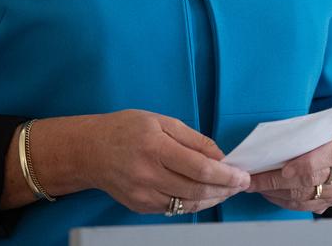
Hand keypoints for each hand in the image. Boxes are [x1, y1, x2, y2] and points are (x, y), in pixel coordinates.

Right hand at [83, 110, 250, 214]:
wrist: (89, 151)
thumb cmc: (125, 130)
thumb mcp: (160, 121)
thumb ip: (193, 139)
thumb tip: (219, 155)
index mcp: (155, 148)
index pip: (199, 169)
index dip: (226, 175)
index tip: (242, 175)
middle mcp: (148, 175)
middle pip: (196, 190)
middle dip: (225, 189)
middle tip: (240, 184)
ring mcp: (143, 195)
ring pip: (187, 204)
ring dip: (212, 199)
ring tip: (226, 190)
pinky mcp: (140, 206)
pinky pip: (174, 209)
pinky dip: (193, 203)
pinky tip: (203, 194)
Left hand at [245, 127, 331, 212]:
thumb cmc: (331, 134)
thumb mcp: (322, 125)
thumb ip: (301, 133)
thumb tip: (270, 141)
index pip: (315, 164)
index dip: (296, 168)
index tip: (275, 170)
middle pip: (304, 184)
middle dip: (274, 183)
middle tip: (252, 181)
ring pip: (303, 198)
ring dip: (275, 194)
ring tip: (257, 187)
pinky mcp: (330, 201)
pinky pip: (305, 207)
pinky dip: (285, 202)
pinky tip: (271, 194)